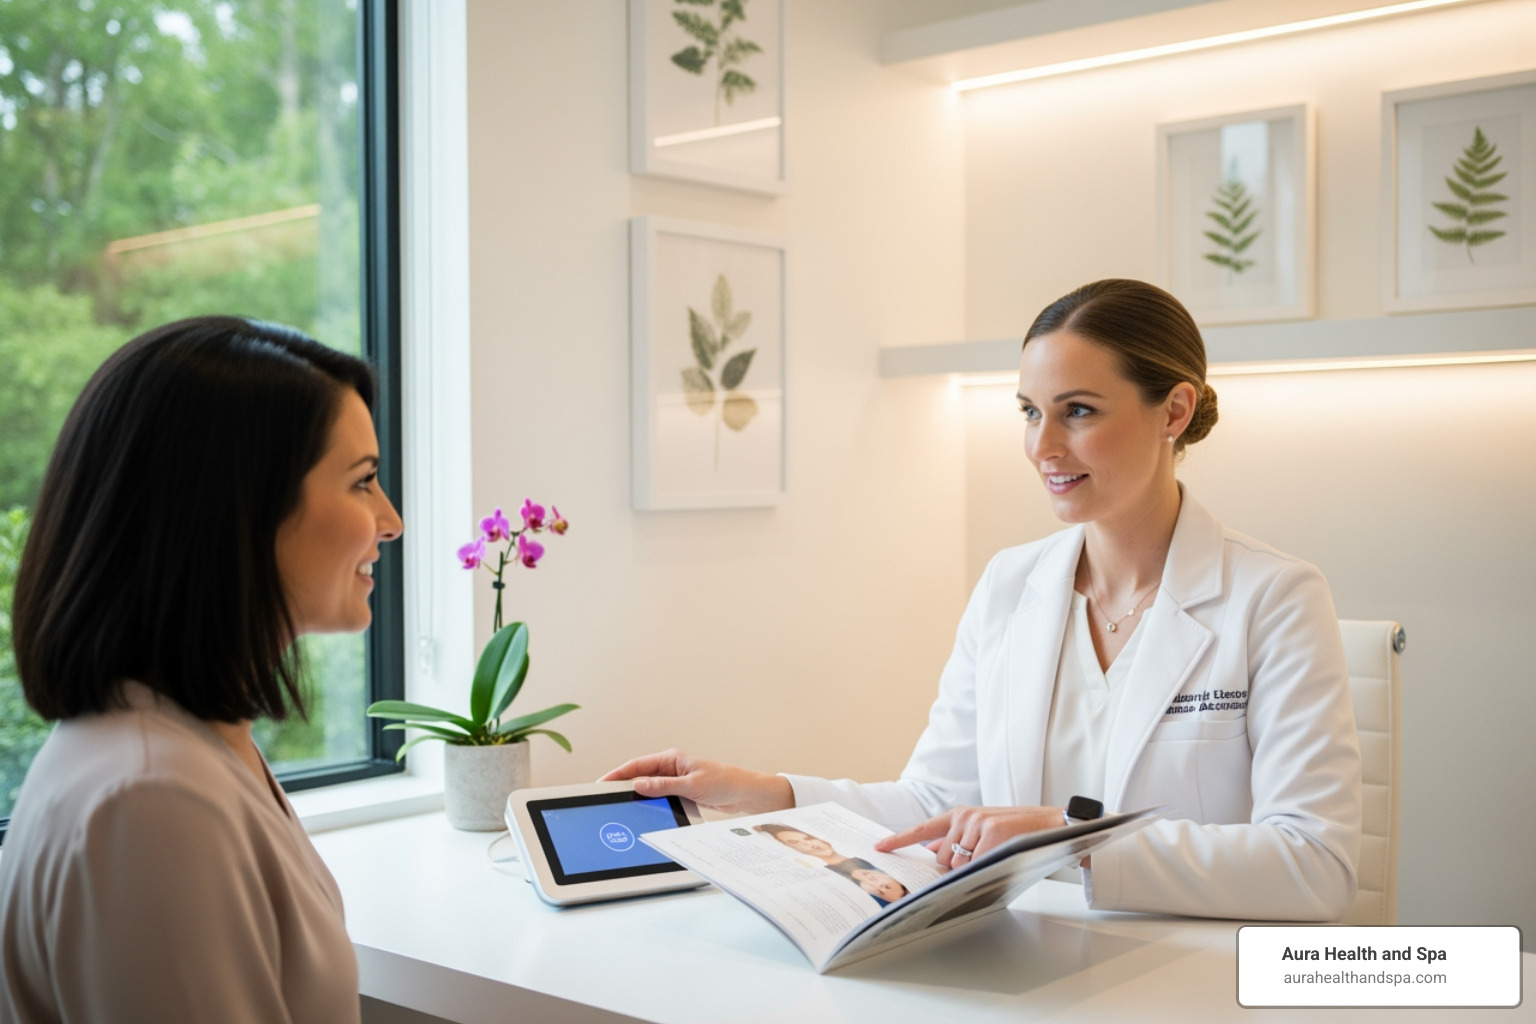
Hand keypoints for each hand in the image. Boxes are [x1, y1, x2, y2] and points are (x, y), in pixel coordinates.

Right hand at [599, 748, 793, 814]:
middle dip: (623, 785)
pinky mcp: (681, 791)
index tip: (602, 783)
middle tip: (606, 798)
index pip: (637, 765)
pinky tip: (643, 812)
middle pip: (640, 775)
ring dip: (638, 796)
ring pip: (649, 787)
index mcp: (672, 758)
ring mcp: (676, 780)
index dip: (618, 774)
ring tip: (621, 807)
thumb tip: (639, 784)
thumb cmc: (725, 782)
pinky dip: (651, 803)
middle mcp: (672, 767)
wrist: (745, 794)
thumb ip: (663, 785)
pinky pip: (660, 796)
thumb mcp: (691, 785)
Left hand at [874, 806, 1064, 868]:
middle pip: (941, 858)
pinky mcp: (990, 834)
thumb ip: (958, 839)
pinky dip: (986, 868)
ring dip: (972, 868)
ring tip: (996, 855)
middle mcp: (964, 816)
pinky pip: (975, 865)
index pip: (923, 829)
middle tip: (982, 859)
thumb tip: (932, 854)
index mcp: (961, 814)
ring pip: (957, 864)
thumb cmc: (1019, 831)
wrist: (1053, 824)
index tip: (879, 847)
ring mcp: (976, 824)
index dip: (899, 839)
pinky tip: (1001, 856)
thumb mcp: (984, 829)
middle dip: (956, 867)